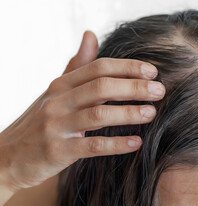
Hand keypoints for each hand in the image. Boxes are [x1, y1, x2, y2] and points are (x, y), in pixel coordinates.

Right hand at [0, 30, 164, 192]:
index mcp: (61, 84)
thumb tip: (91, 35)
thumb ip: (76, 65)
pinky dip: (116, 144)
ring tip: (152, 113)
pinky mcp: (58, 151)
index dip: (128, 68)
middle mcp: (58, 101)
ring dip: (129, 113)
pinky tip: (136, 143)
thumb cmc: (41, 121)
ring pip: (99, 115)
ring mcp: (57, 126)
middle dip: (134, 88)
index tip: (152, 72)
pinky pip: (92, 146)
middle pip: (102, 87)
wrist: (9, 155)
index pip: (99, 68)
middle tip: (160, 91)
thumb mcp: (56, 90)